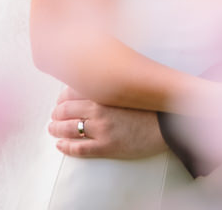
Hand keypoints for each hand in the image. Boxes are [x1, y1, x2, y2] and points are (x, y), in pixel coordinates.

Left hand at [49, 86, 166, 158]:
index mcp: (104, 92)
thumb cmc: (151, 103)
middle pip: (65, 110)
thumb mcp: (130, 85)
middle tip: (54, 115)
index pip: (71, 92)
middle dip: (56, 113)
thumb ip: (112, 81)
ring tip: (53, 129)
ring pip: (68, 129)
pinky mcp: (106, 146)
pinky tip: (60, 145)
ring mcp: (101, 129)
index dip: (62, 97)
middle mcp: (99, 109)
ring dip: (56, 129)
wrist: (168, 123)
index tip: (61, 100)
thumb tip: (98, 72)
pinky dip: (65, 147)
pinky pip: (79, 148)